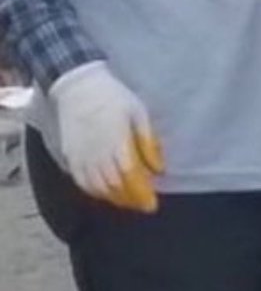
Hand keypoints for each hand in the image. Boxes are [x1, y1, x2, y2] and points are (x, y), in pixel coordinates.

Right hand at [49, 61, 163, 212]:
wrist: (77, 85)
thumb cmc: (113, 97)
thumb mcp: (139, 113)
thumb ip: (149, 142)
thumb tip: (159, 170)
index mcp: (116, 140)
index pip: (130, 175)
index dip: (141, 194)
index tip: (152, 204)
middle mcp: (96, 151)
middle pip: (114, 185)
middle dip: (131, 200)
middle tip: (144, 205)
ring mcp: (81, 154)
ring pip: (97, 187)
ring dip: (115, 199)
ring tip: (129, 202)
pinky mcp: (69, 154)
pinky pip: (81, 181)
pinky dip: (95, 192)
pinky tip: (107, 194)